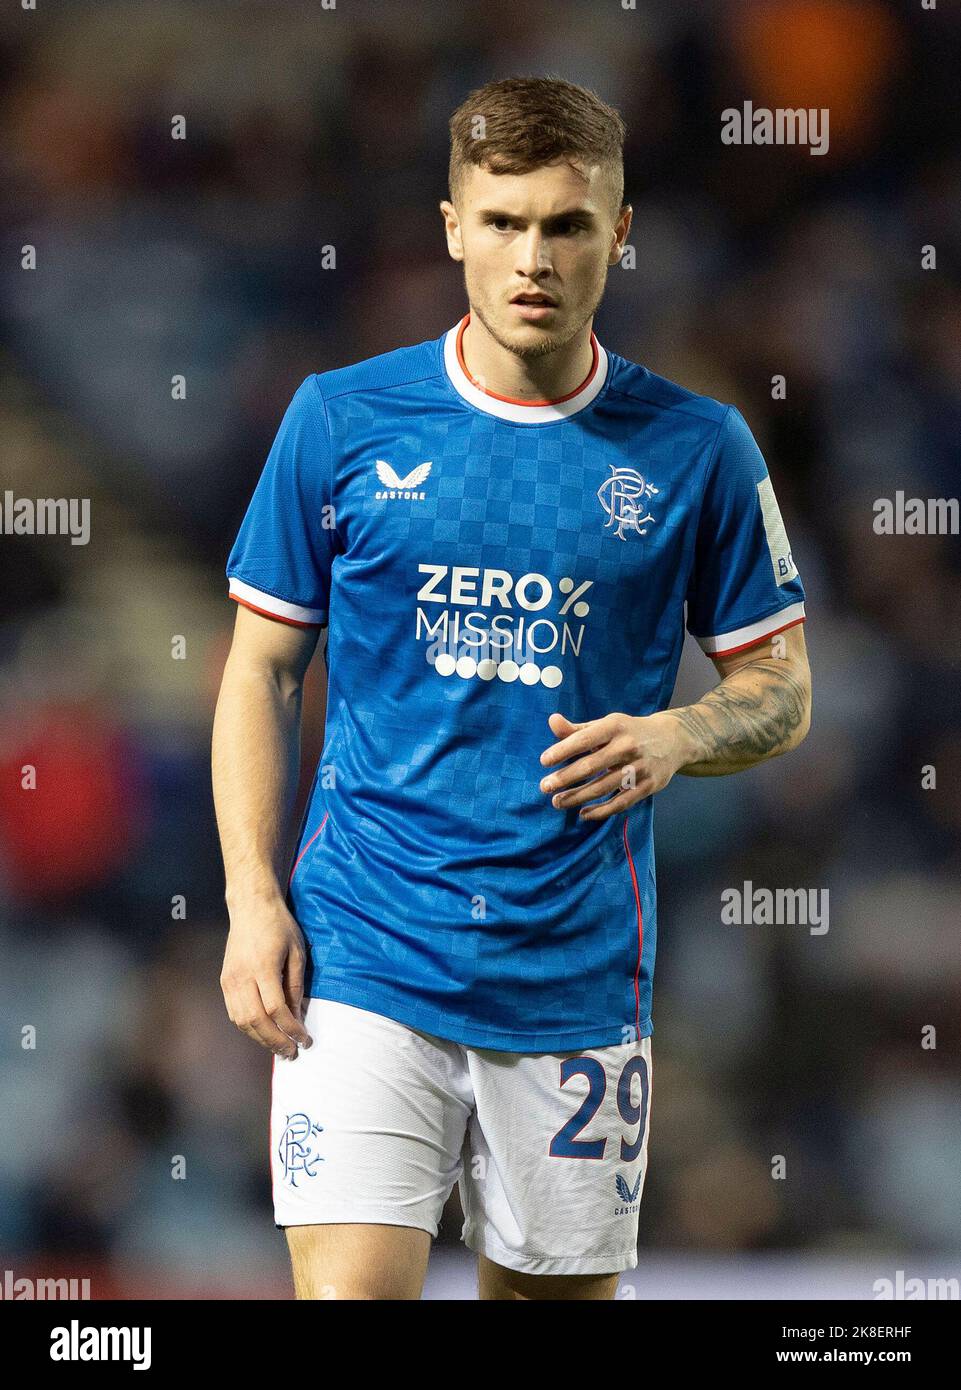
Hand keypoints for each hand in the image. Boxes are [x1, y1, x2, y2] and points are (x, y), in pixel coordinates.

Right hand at [220, 894, 312, 1057]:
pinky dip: (249, 1028)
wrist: (251, 907)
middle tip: (293, 1053)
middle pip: (257, 1021)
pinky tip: (264, 1032)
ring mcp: (229, 980)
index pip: (276, 1009)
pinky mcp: (224, 981)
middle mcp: (242, 977)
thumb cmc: (279, 926)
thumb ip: (296, 986)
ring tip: (280, 1048)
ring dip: (261, 1039)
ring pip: (242, 1021)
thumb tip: (298, 1016)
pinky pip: (234, 1013)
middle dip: (276, 1041)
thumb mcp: (297, 952)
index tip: (306, 1040)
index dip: (292, 1029)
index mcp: (263, 967)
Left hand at [538, 710, 690, 821]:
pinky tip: (583, 813)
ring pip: (604, 787)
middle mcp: (628, 746)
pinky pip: (621, 802)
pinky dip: (601, 810)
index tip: (544, 761)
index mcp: (615, 726)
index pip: (585, 739)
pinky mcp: (648, 786)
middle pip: (592, 765)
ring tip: (558, 802)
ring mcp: (640, 767)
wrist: (673, 740)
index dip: (563, 750)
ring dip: (578, 797)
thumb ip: (578, 729)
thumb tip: (552, 721)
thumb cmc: (629, 732)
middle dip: (566, 777)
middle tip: (545, 786)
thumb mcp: (606, 725)